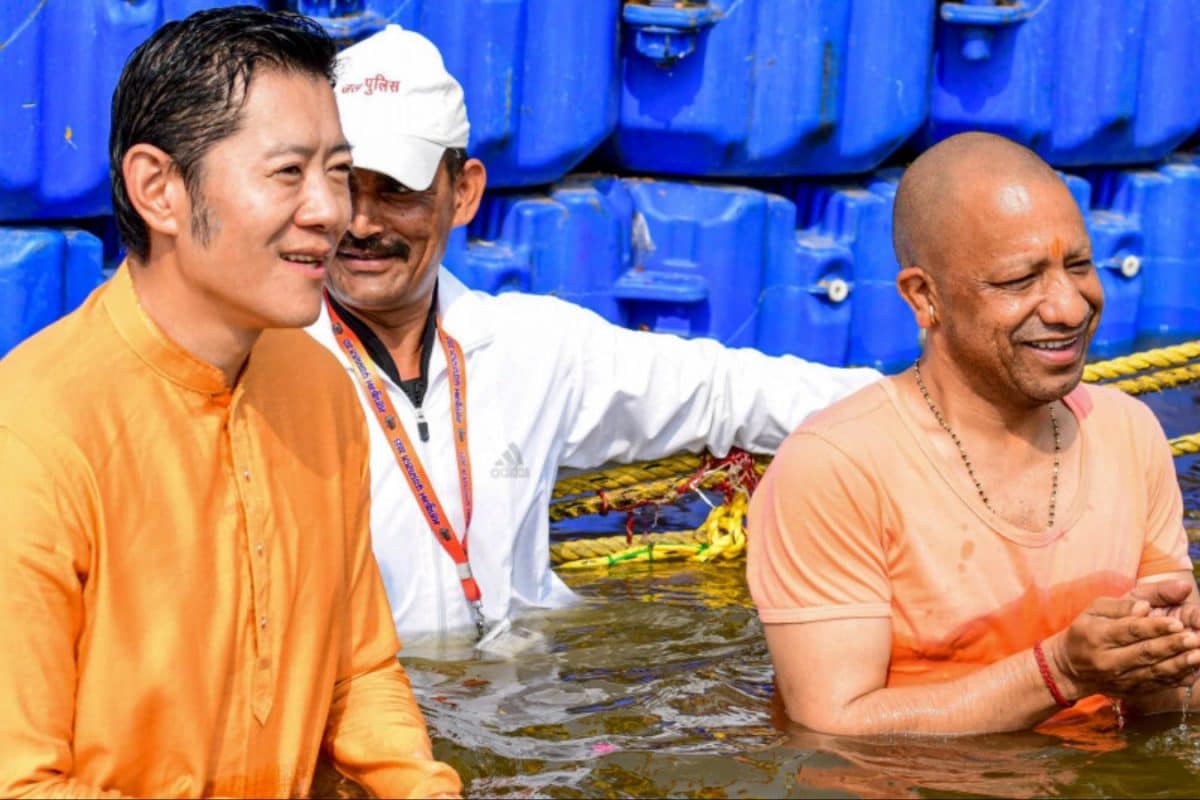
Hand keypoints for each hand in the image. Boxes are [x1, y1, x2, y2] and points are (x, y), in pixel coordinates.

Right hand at [1045, 580, 1199, 699]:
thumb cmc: (1086, 631)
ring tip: (1199, 655)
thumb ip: (1123, 604)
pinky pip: (1158, 686)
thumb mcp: (1096, 608)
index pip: (1129, 631)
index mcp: (1097, 636)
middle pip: (1144, 653)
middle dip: (1172, 646)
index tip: (1176, 622)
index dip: (1154, 627)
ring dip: (1180, 664)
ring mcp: (1121, 679)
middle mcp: (1108, 661)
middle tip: (1195, 638)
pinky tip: (1194, 670)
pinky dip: (1178, 679)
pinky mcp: (1131, 691)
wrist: (1069, 668)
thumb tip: (1147, 606)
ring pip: (1154, 672)